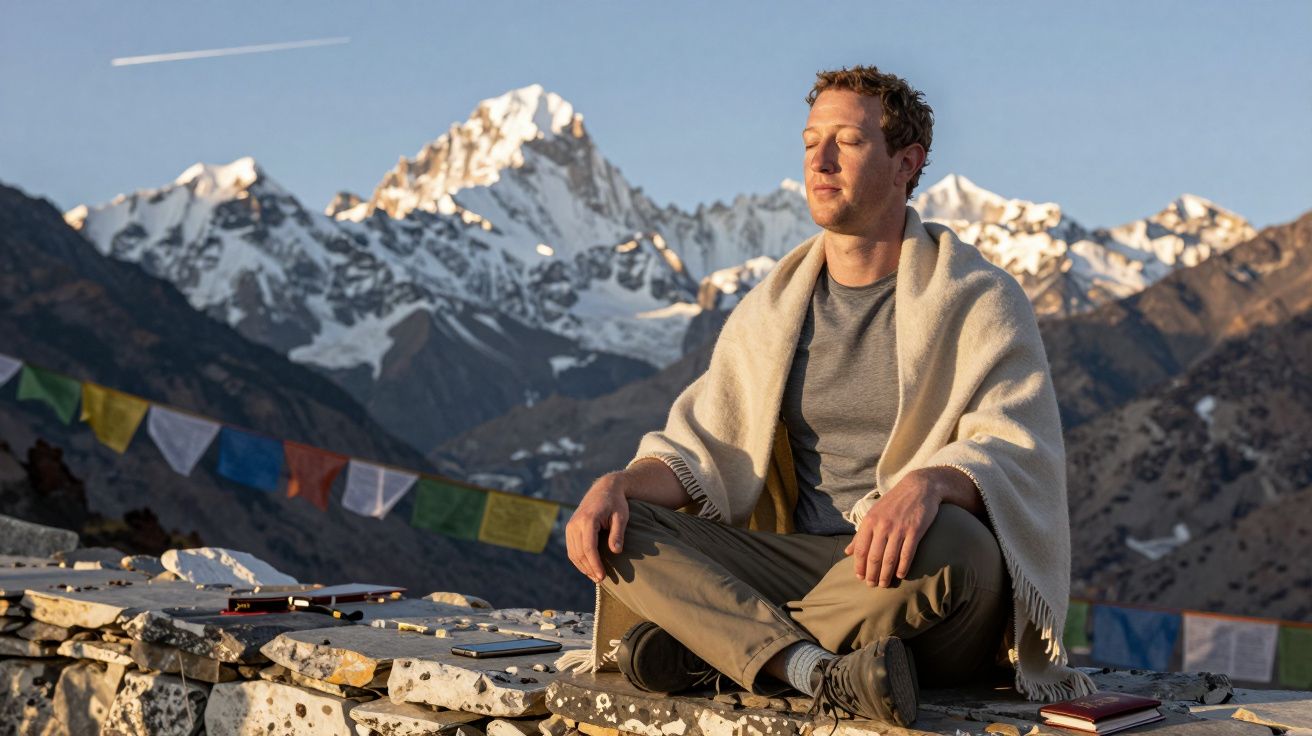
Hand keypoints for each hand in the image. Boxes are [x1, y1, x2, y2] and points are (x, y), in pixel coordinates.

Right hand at [565, 471, 630, 583]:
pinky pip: (572, 549)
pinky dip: (579, 560)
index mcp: (587, 520)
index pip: (588, 547)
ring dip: (583, 567)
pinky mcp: (570, 529)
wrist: (605, 488)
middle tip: (601, 580)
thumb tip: (616, 552)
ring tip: (595, 577)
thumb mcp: (621, 516)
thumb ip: (618, 533)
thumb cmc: (616, 503)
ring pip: (573, 553)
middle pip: (579, 553)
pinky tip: (589, 568)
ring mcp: (570, 526)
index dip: (595, 564)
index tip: (602, 577)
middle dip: (589, 569)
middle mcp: (575, 523)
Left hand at [844, 469, 941, 587]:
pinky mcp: (914, 530)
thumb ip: (860, 534)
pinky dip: (903, 567)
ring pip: (889, 558)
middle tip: (872, 585)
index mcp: (869, 521)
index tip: (860, 578)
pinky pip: (907, 554)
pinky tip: (900, 575)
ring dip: (886, 575)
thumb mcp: (873, 514)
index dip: (859, 566)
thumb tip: (847, 552)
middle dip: (872, 574)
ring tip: (885, 584)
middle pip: (874, 557)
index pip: (860, 549)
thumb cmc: (894, 503)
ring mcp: (898, 528)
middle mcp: (882, 526)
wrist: (918, 487)